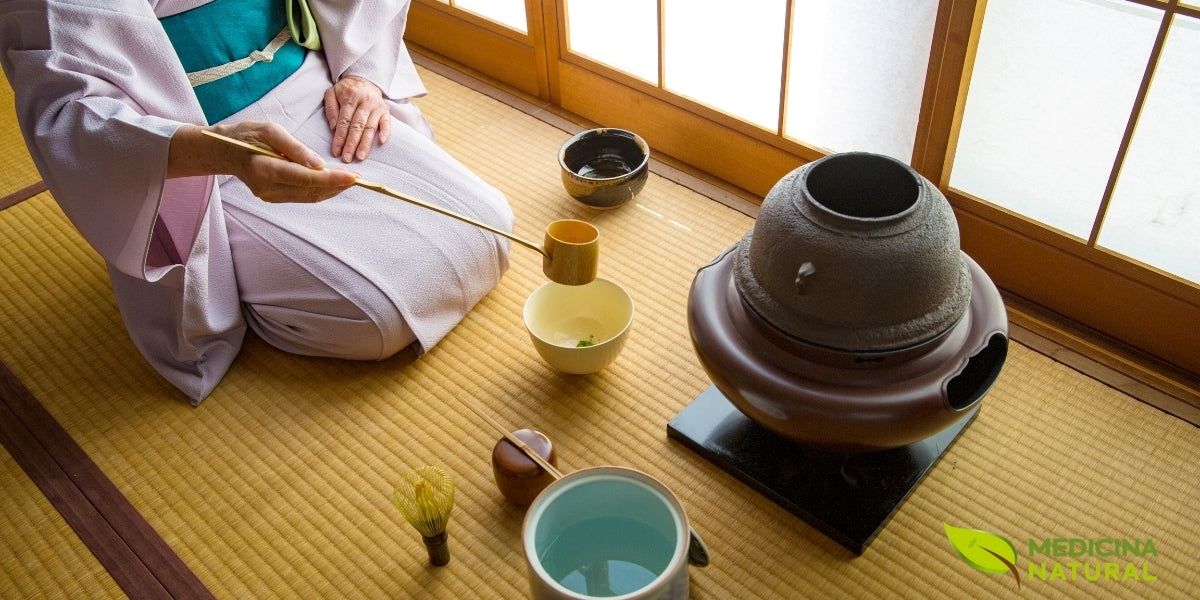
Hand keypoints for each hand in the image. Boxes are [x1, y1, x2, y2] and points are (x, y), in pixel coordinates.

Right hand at [169, 122, 357, 202]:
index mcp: (265, 169)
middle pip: (310, 191)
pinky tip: (332, 182)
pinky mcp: (273, 198)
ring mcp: (270, 196)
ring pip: (309, 196)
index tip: (353, 178)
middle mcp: (267, 188)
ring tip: (350, 180)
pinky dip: (319, 189)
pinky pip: (302, 196)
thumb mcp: (269, 131)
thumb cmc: (246, 136)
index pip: (305, 178)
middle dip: (337, 185)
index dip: (332, 179)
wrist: (223, 152)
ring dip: (331, 189)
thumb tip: (320, 164)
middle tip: (359, 178)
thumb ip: (295, 148)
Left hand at [324, 75, 389, 162]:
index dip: (340, 137)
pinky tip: (382, 142)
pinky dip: (385, 131)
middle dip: (352, 144)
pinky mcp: (385, 110)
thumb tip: (334, 128)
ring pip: (370, 127)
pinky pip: (387, 122)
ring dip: (365, 143)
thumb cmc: (345, 90)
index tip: (336, 151)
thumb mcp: (332, 93)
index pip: (344, 121)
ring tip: (360, 156)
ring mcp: (376, 106)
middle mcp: (364, 102)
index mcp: (350, 97)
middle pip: (357, 126)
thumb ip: (331, 109)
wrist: (363, 78)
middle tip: (347, 158)